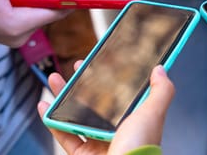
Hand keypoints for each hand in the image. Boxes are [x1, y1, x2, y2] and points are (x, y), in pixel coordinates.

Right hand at [37, 64, 174, 154]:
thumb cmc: (139, 148)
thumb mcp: (154, 113)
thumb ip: (161, 91)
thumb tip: (161, 70)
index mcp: (136, 120)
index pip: (123, 93)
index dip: (113, 77)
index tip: (102, 61)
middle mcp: (117, 131)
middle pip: (97, 102)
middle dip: (85, 83)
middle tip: (77, 68)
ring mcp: (98, 143)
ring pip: (77, 115)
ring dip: (64, 96)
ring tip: (55, 79)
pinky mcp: (82, 154)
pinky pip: (63, 134)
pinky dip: (51, 120)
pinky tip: (45, 106)